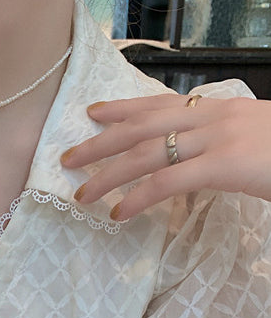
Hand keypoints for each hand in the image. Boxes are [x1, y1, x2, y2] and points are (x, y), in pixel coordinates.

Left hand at [60, 93, 270, 220]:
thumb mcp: (248, 141)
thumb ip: (214, 147)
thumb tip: (185, 164)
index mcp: (218, 109)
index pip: (161, 105)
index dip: (123, 109)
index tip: (93, 115)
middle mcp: (213, 117)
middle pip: (142, 126)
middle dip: (100, 143)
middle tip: (68, 158)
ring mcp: (219, 138)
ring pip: (147, 153)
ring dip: (108, 175)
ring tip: (81, 195)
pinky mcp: (225, 164)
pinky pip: (168, 181)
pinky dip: (137, 198)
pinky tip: (117, 213)